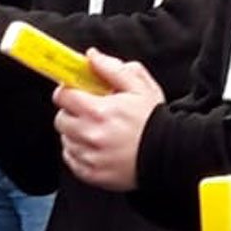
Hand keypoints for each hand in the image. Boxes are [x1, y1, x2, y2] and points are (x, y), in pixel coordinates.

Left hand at [52, 49, 163, 190]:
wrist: (169, 154)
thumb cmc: (154, 120)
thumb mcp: (139, 86)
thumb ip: (112, 68)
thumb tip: (92, 56)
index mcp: (99, 111)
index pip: (63, 96)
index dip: (68, 91)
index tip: (75, 92)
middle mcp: (91, 135)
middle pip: (60, 119)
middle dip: (72, 113)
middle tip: (89, 112)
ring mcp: (90, 157)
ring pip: (65, 140)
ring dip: (75, 133)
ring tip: (97, 131)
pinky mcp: (92, 174)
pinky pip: (71, 159)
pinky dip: (79, 152)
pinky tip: (97, 147)